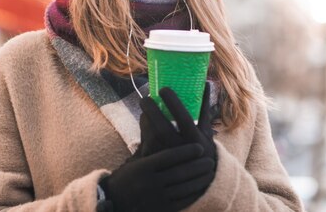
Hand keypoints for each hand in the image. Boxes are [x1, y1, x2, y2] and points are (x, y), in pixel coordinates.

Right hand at [100, 143, 214, 211]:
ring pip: (183, 188)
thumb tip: (164, 123)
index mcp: (142, 167)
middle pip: (179, 173)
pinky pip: (182, 201)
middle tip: (210, 159)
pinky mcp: (161, 210)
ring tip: (209, 171)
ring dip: (199, 179)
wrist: (115, 201)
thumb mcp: (136, 160)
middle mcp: (149, 183)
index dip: (186, 152)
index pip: (168, 157)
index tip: (200, 147)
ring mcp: (155, 198)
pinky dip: (194, 193)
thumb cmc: (128, 176)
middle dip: (198, 166)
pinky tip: (201, 186)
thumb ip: (151, 147)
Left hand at [136, 83, 216, 165]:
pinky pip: (145, 142)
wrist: (195, 175)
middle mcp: (182, 150)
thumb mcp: (206, 131)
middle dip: (152, 111)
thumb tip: (206, 83)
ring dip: (146, 119)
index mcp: (196, 140)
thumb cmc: (201, 146)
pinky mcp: (156, 160)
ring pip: (152, 136)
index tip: (164, 89)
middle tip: (146, 97)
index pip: (184, 120)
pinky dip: (144, 127)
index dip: (174, 104)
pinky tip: (145, 118)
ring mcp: (168, 157)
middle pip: (162, 129)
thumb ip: (205, 109)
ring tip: (146, 106)